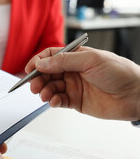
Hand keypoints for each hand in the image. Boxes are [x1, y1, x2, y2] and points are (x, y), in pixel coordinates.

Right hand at [25, 46, 139, 119]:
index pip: (50, 57)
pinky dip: (53, 101)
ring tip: (45, 95)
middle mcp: (72, 71)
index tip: (29, 69)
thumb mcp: (90, 60)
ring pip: (50, 88)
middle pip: (47, 73)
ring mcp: (73, 86)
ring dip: (44, 91)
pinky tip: (54, 101)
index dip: (37, 62)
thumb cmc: (120, 72)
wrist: (136, 95)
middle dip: (38, 79)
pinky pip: (58, 101)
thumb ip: (64, 61)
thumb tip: (42, 62)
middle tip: (34, 86)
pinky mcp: (76, 101)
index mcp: (75, 57)